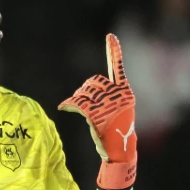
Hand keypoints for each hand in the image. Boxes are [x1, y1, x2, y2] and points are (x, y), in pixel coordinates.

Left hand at [59, 33, 136, 189]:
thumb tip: (85, 92)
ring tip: (76, 107)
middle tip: (81, 101)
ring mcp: (109, 104)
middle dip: (86, 89)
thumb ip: (105, 98)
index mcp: (125, 93)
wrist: (120, 152)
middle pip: (95, 81)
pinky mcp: (98, 114)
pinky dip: (69, 104)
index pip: (118, 69)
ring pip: (86, 92)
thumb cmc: (116, 134)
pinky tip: (64, 106)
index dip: (114, 52)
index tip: (110, 37)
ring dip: (78, 98)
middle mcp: (119, 96)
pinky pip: (79, 103)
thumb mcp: (113, 113)